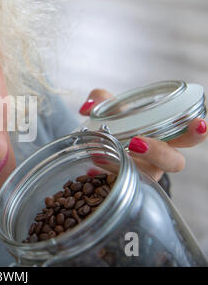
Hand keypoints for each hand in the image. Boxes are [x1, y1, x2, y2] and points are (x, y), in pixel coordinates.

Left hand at [79, 89, 207, 180]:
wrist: (96, 146)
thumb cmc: (115, 125)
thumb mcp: (109, 108)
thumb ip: (102, 99)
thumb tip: (88, 106)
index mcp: (164, 136)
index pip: (189, 136)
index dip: (198, 132)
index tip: (199, 124)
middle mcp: (158, 159)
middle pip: (174, 162)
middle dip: (161, 153)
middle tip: (138, 143)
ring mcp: (143, 174)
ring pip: (148, 176)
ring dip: (129, 165)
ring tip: (109, 153)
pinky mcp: (126, 185)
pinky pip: (122, 183)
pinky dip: (107, 173)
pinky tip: (93, 167)